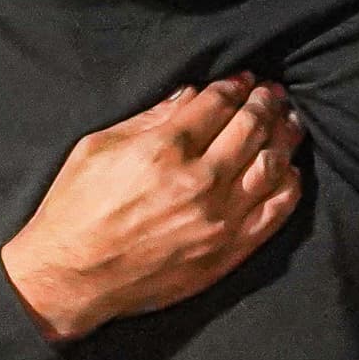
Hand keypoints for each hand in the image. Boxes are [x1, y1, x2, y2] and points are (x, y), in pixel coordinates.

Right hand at [0, 76, 302, 344]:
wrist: (70, 279)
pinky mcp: (228, 250)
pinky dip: (288, 184)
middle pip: (251, 127)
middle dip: (264, 103)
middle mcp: (198, 180)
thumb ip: (148, 119)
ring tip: (287, 122)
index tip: (243, 80)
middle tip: (270, 94)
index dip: (234, 86)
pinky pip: (276, 210)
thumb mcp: (96, 149)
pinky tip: (288, 170)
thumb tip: (189, 96)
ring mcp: (219, 218)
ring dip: (284, 136)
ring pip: (272, 164)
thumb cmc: (74, 212)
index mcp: (163, 149)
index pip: (217, 103)